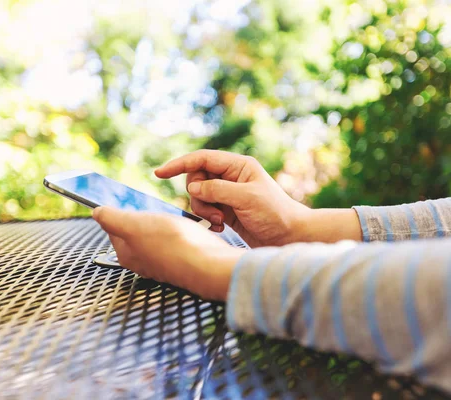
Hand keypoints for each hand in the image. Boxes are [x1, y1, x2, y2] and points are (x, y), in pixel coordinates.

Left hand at [92, 206, 245, 300]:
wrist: (209, 263)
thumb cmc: (172, 245)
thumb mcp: (133, 225)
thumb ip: (111, 218)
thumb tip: (97, 212)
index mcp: (126, 254)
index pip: (114, 228)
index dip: (120, 211)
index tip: (128, 201)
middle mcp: (144, 261)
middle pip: (138, 231)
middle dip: (146, 216)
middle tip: (156, 208)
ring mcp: (165, 261)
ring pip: (160, 234)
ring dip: (166, 222)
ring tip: (174, 217)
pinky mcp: (184, 259)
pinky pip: (179, 239)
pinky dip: (182, 230)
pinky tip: (189, 227)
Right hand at [155, 150, 309, 247]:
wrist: (290, 236)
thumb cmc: (275, 214)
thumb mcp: (246, 198)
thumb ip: (217, 190)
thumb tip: (192, 187)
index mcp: (238, 166)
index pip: (202, 159)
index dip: (180, 164)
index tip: (159, 173)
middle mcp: (231, 177)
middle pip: (196, 179)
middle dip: (198, 196)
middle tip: (213, 212)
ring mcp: (228, 194)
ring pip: (198, 196)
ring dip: (204, 210)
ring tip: (220, 222)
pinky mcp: (226, 211)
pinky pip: (205, 210)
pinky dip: (208, 219)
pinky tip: (221, 228)